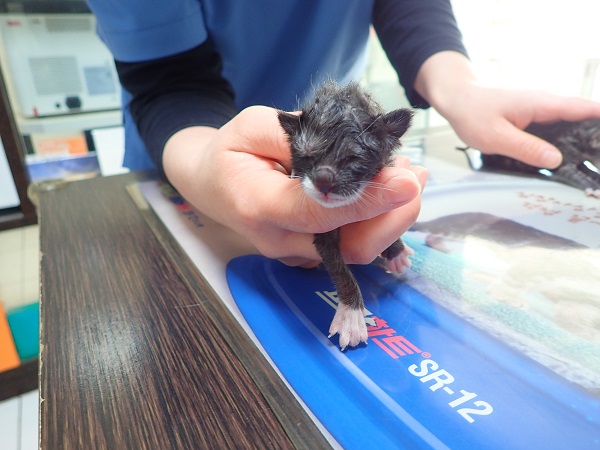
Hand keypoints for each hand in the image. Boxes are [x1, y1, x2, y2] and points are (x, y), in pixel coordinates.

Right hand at [163, 106, 426, 266]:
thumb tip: (351, 146)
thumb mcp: (252, 125)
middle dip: (393, 216)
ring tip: (410, 178)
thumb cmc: (229, 151)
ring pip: (356, 250)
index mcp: (259, 206)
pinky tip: (391, 193)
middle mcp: (280, 240)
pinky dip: (378, 222)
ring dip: (391, 219)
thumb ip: (298, 135)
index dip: (368, 200)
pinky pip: (351, 244)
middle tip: (415, 176)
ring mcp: (296, 251)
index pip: (320, 211)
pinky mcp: (310, 250)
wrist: (209, 183)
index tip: (407, 180)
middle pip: (349, 245)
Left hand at [416, 51, 599, 168]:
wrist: (457, 99)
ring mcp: (541, 110)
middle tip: (598, 161)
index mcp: (542, 104)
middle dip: (596, 136)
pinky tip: (569, 157)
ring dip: (584, 139)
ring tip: (592, 162)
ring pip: (572, 123)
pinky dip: (567, 140)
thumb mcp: (496, 137)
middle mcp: (546, 104)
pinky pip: (558, 128)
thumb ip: (526, 148)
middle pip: (583, 117)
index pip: (584, 109)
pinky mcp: (534, 118)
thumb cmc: (472, 114)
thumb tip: (556, 160)